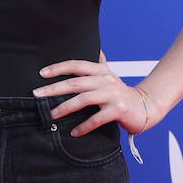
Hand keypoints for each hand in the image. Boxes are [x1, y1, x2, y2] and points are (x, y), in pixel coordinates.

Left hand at [34, 49, 162, 137]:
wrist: (145, 106)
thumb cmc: (122, 93)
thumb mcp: (110, 76)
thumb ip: (101, 64)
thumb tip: (96, 49)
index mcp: (101, 71)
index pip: (77, 65)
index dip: (59, 68)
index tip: (42, 74)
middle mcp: (106, 80)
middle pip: (76, 83)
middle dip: (54, 88)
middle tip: (37, 95)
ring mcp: (113, 95)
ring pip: (84, 99)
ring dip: (65, 108)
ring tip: (52, 115)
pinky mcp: (119, 110)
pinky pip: (97, 118)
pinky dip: (84, 126)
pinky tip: (74, 132)